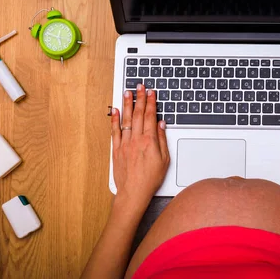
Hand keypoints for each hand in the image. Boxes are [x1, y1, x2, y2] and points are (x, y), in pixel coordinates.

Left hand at [110, 84, 169, 215]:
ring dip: (127, 104)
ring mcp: (125, 143)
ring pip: (126, 119)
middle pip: (138, 114)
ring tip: (127, 92)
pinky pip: (115, 130)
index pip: (150, 116)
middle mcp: (136, 139)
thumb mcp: (164, 159)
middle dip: (139, 98)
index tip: (151, 92)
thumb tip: (161, 124)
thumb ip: (162, 139)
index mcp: (150, 141)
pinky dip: (114, 119)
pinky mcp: (117, 149)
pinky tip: (115, 110)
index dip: (151, 102)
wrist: (133, 192)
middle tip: (139, 86)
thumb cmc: (150, 178)